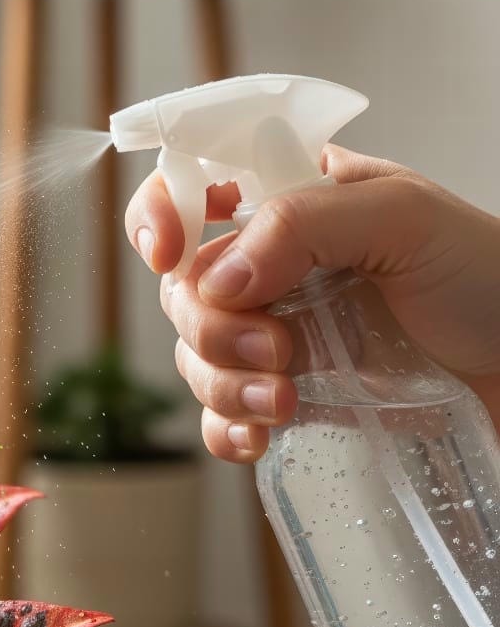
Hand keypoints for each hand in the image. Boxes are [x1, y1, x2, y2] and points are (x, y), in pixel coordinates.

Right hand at [124, 145, 499, 461]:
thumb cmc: (488, 279)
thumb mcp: (404, 218)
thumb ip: (303, 224)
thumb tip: (217, 279)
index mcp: (292, 202)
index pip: (190, 189)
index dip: (159, 216)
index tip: (167, 254)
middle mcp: (272, 267)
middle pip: (182, 288)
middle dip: (213, 326)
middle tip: (278, 348)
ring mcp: (275, 335)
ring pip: (194, 356)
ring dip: (223, 383)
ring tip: (286, 398)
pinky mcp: (287, 397)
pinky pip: (220, 416)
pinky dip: (225, 428)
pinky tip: (258, 436)